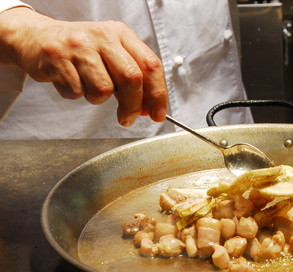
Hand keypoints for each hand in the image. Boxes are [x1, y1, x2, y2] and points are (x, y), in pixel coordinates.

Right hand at [0, 7, 166, 125]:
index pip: (151, 65)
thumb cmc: (80, 50)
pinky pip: (77, 93)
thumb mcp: (111, 54)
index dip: (158, 94)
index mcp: (121, 34)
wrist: (36, 37)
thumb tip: (148, 108)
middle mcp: (102, 37)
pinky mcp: (58, 59)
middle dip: (133, 106)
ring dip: (97, 98)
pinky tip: (71, 81)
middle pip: (132, 79)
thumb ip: (132, 78)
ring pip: (103, 89)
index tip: (158, 114)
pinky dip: (75, 94)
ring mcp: (79, 47)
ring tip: (88, 85)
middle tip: (128, 118)